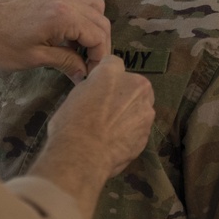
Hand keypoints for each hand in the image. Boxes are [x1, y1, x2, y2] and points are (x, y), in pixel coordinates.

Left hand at [0, 0, 110, 81]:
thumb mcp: (34, 57)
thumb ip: (65, 62)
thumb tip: (84, 74)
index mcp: (63, 15)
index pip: (99, 36)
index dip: (99, 58)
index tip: (90, 74)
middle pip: (101, 20)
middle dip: (100, 45)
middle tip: (88, 66)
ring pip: (94, 8)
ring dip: (93, 29)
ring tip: (79, 51)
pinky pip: (79, 2)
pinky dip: (82, 19)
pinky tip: (68, 38)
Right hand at [44, 55, 154, 178]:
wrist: (82, 155)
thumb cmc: (71, 123)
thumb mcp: (75, 96)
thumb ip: (93, 89)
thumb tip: (96, 94)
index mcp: (112, 73)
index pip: (113, 63)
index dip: (105, 75)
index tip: (99, 86)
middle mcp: (134, 87)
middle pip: (133, 84)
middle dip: (123, 93)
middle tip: (104, 109)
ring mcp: (145, 111)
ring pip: (139, 106)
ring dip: (129, 113)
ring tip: (109, 129)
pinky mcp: (148, 133)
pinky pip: (139, 127)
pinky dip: (130, 132)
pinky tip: (114, 141)